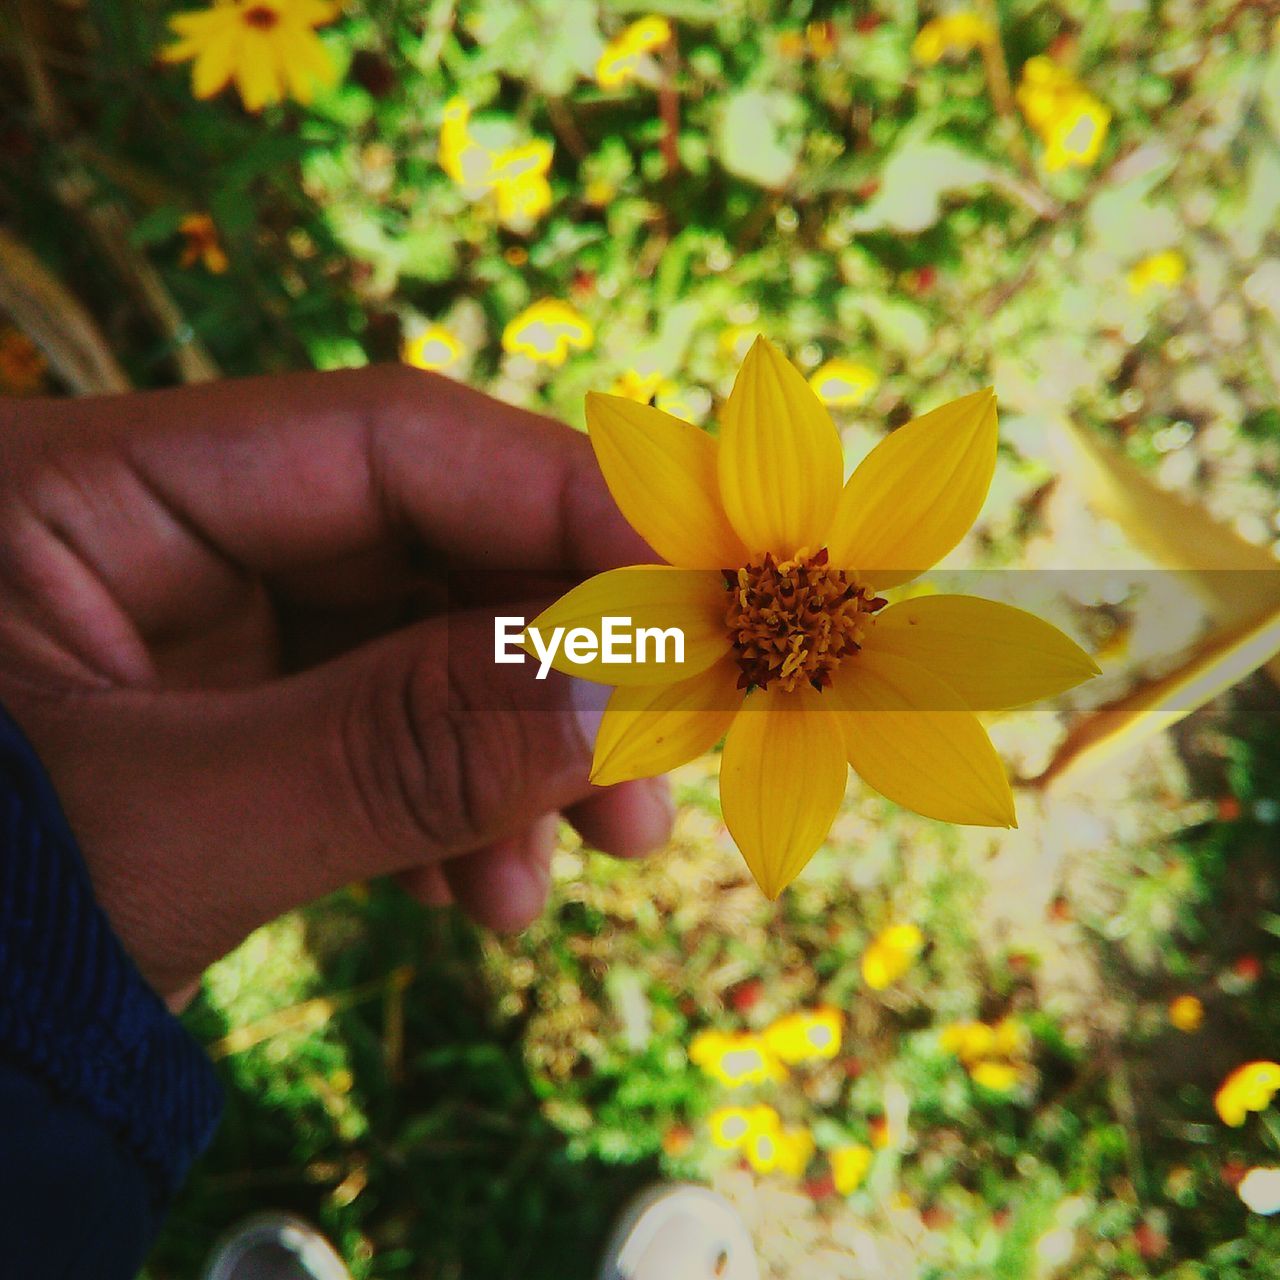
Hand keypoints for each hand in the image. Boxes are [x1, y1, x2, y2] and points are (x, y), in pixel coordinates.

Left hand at [0, 366, 671, 1004]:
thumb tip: (626, 695)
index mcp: (87, 487)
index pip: (381, 442)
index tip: (700, 585)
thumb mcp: (167, 838)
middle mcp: (156, 537)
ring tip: (569, 872)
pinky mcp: (236, 722)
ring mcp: (202, 635)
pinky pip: (386, 731)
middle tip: (658, 759)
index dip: (561, 505)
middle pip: (426, 546)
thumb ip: (397, 753)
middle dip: (555, 662)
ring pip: (423, 650)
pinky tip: (476, 896)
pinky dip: (454, 808)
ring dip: (516, 757)